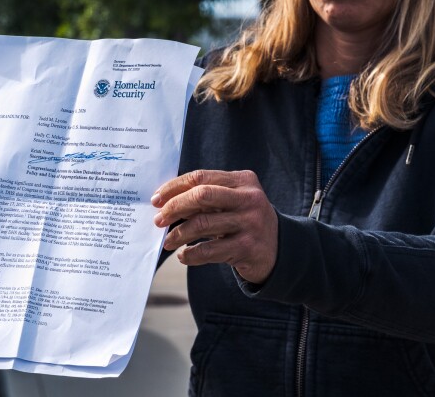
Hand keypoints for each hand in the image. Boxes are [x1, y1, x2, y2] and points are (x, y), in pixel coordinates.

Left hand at [151, 170, 278, 283]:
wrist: (278, 249)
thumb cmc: (244, 221)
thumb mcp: (233, 201)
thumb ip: (206, 197)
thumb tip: (164, 201)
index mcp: (243, 180)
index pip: (200, 177)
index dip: (174, 187)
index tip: (156, 199)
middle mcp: (249, 198)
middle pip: (201, 195)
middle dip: (174, 207)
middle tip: (159, 220)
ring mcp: (250, 223)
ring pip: (202, 224)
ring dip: (178, 234)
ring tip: (168, 241)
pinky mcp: (247, 248)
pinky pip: (209, 250)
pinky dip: (191, 254)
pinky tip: (184, 256)